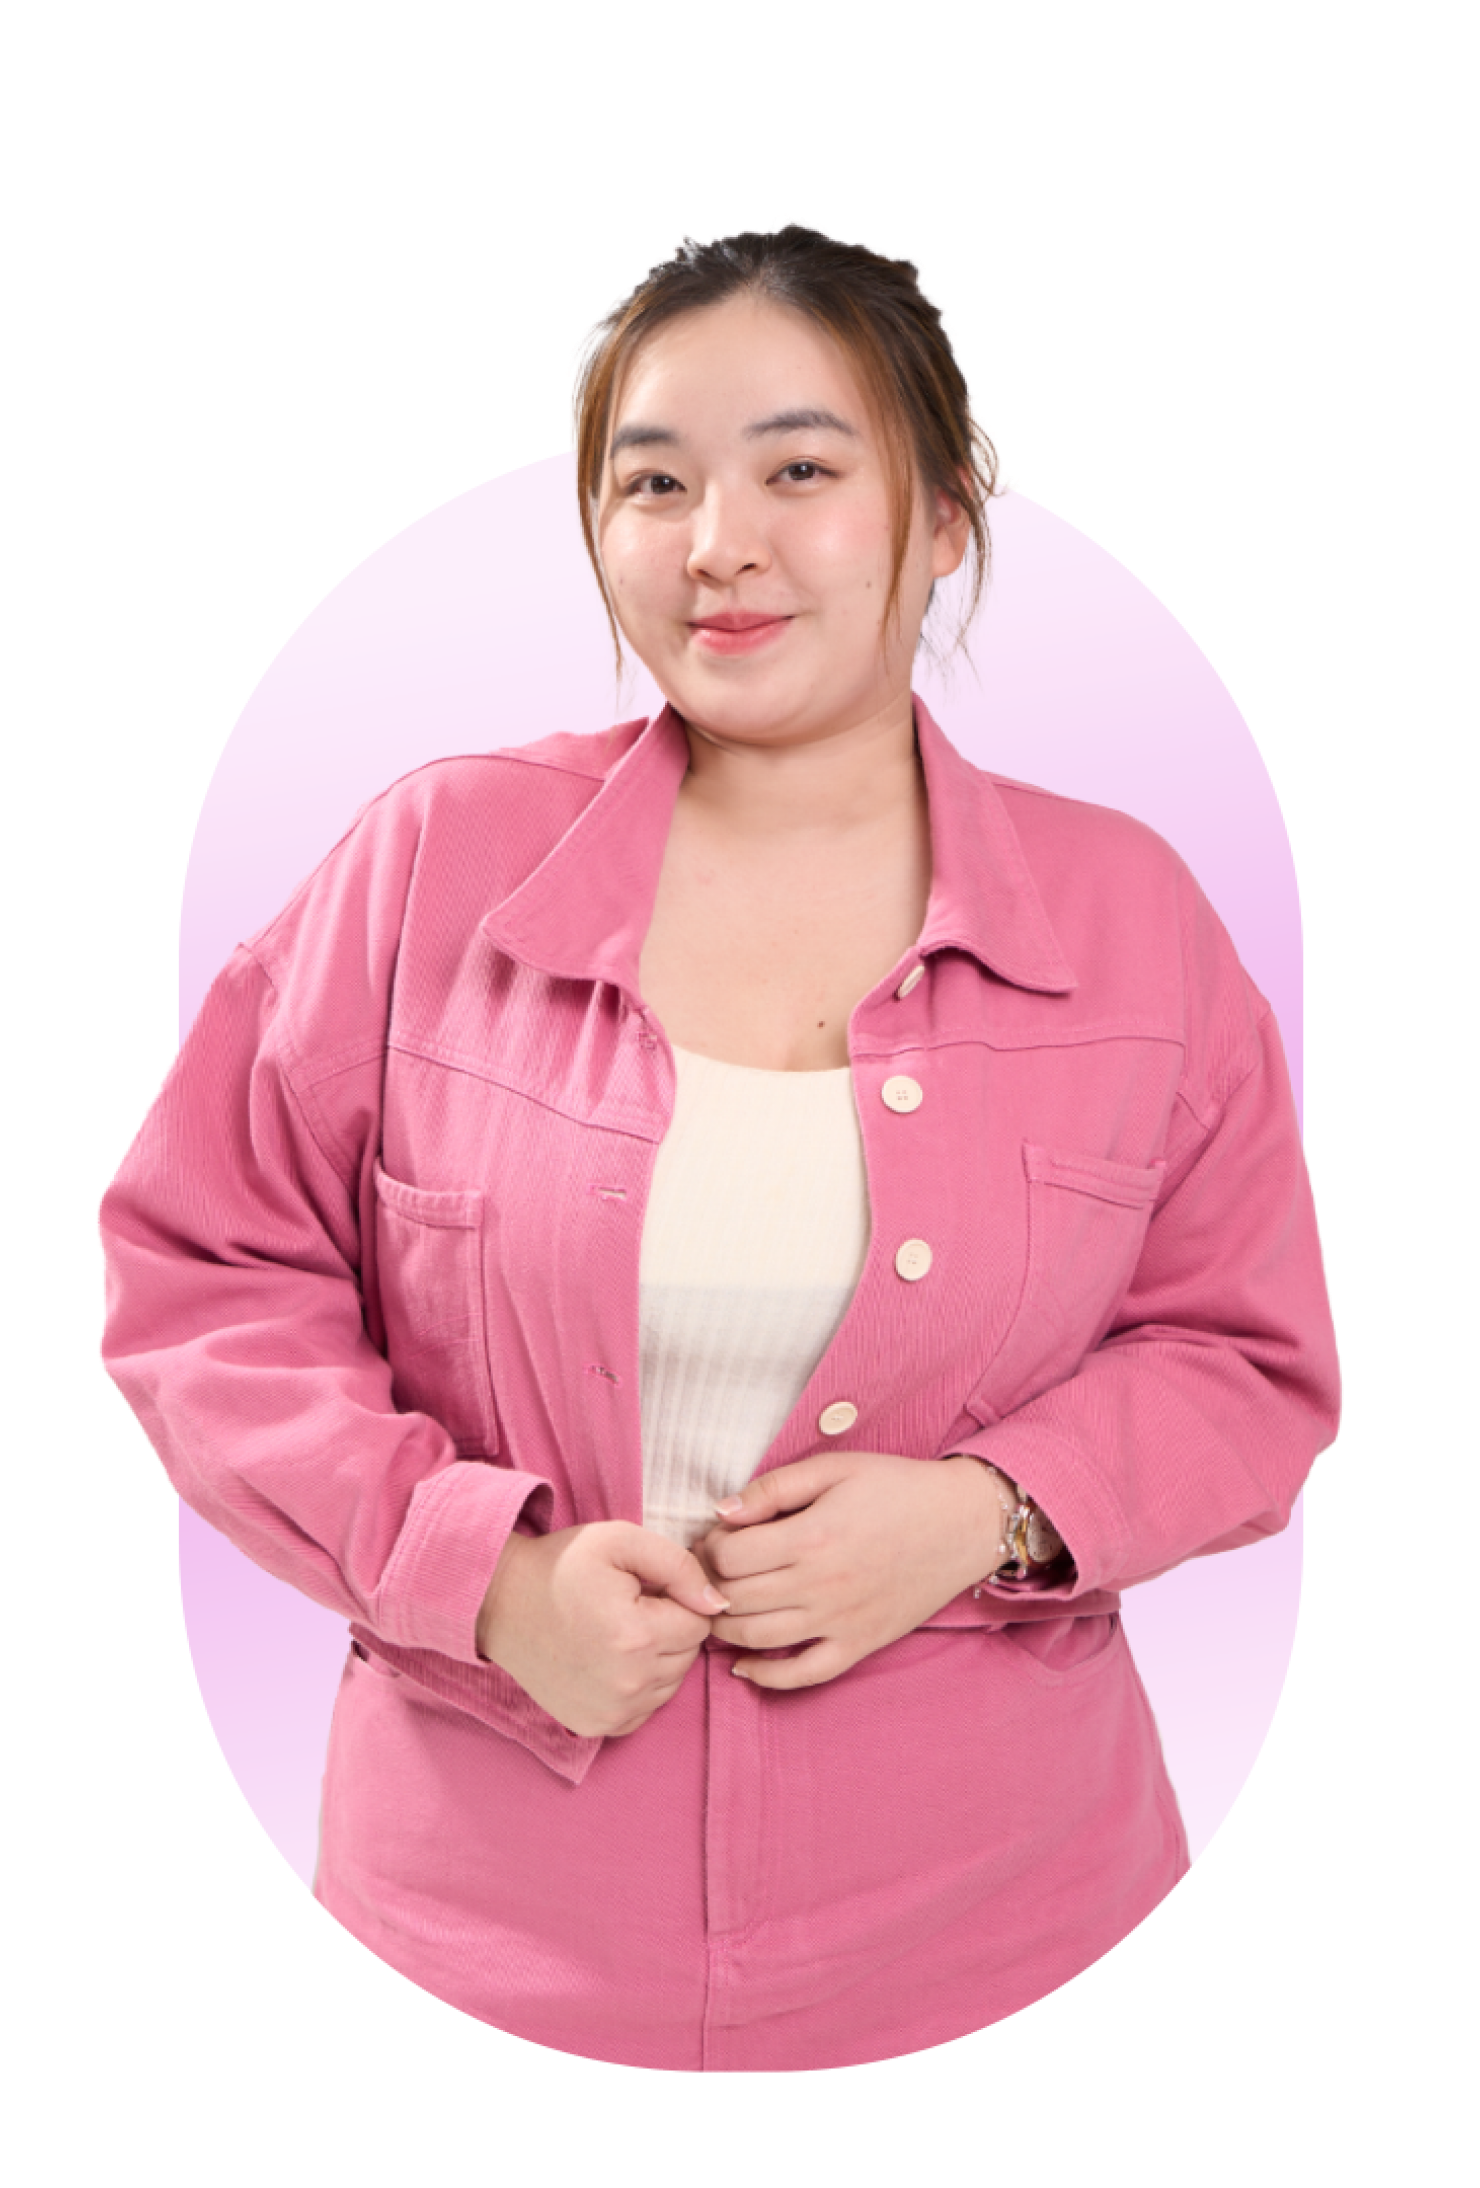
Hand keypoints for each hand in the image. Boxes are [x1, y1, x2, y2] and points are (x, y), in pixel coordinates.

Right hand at [476, 1520, 730, 1738]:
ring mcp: (611, 1712)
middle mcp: (628, 1684)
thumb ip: (680, 1566)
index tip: (644, 1588)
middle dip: (669, 1627)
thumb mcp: (621, 1541)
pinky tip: (609, 1659)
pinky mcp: (596, 1727)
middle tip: (628, 1606)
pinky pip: (646, 1708)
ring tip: (616, 1631)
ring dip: (656, 1658)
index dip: (677, 1598)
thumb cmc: (562, 1565)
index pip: (700, 1621)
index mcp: (637, 1636)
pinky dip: (638, 1685)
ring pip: (671, 1684)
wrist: (500, 1601)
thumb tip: (719, 1603)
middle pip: (688, 1655)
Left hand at [690, 1450, 1008, 1690]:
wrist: (963, 1522)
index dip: (709, 1547)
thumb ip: (774, 1488)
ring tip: (719, 1607)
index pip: (728, 1557)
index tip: (716, 1537)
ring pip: (757, 1640)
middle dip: (709, 1584)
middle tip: (711, 1570)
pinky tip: (744, 1666)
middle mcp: (820, 1586)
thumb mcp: (834, 1469)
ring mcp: (840, 1622)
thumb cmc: (897, 1488)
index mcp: (811, 1538)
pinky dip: (766, 1678)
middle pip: (734, 1599)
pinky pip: (803, 1675)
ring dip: (724, 1629)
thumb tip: (722, 1512)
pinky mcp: (859, 1645)